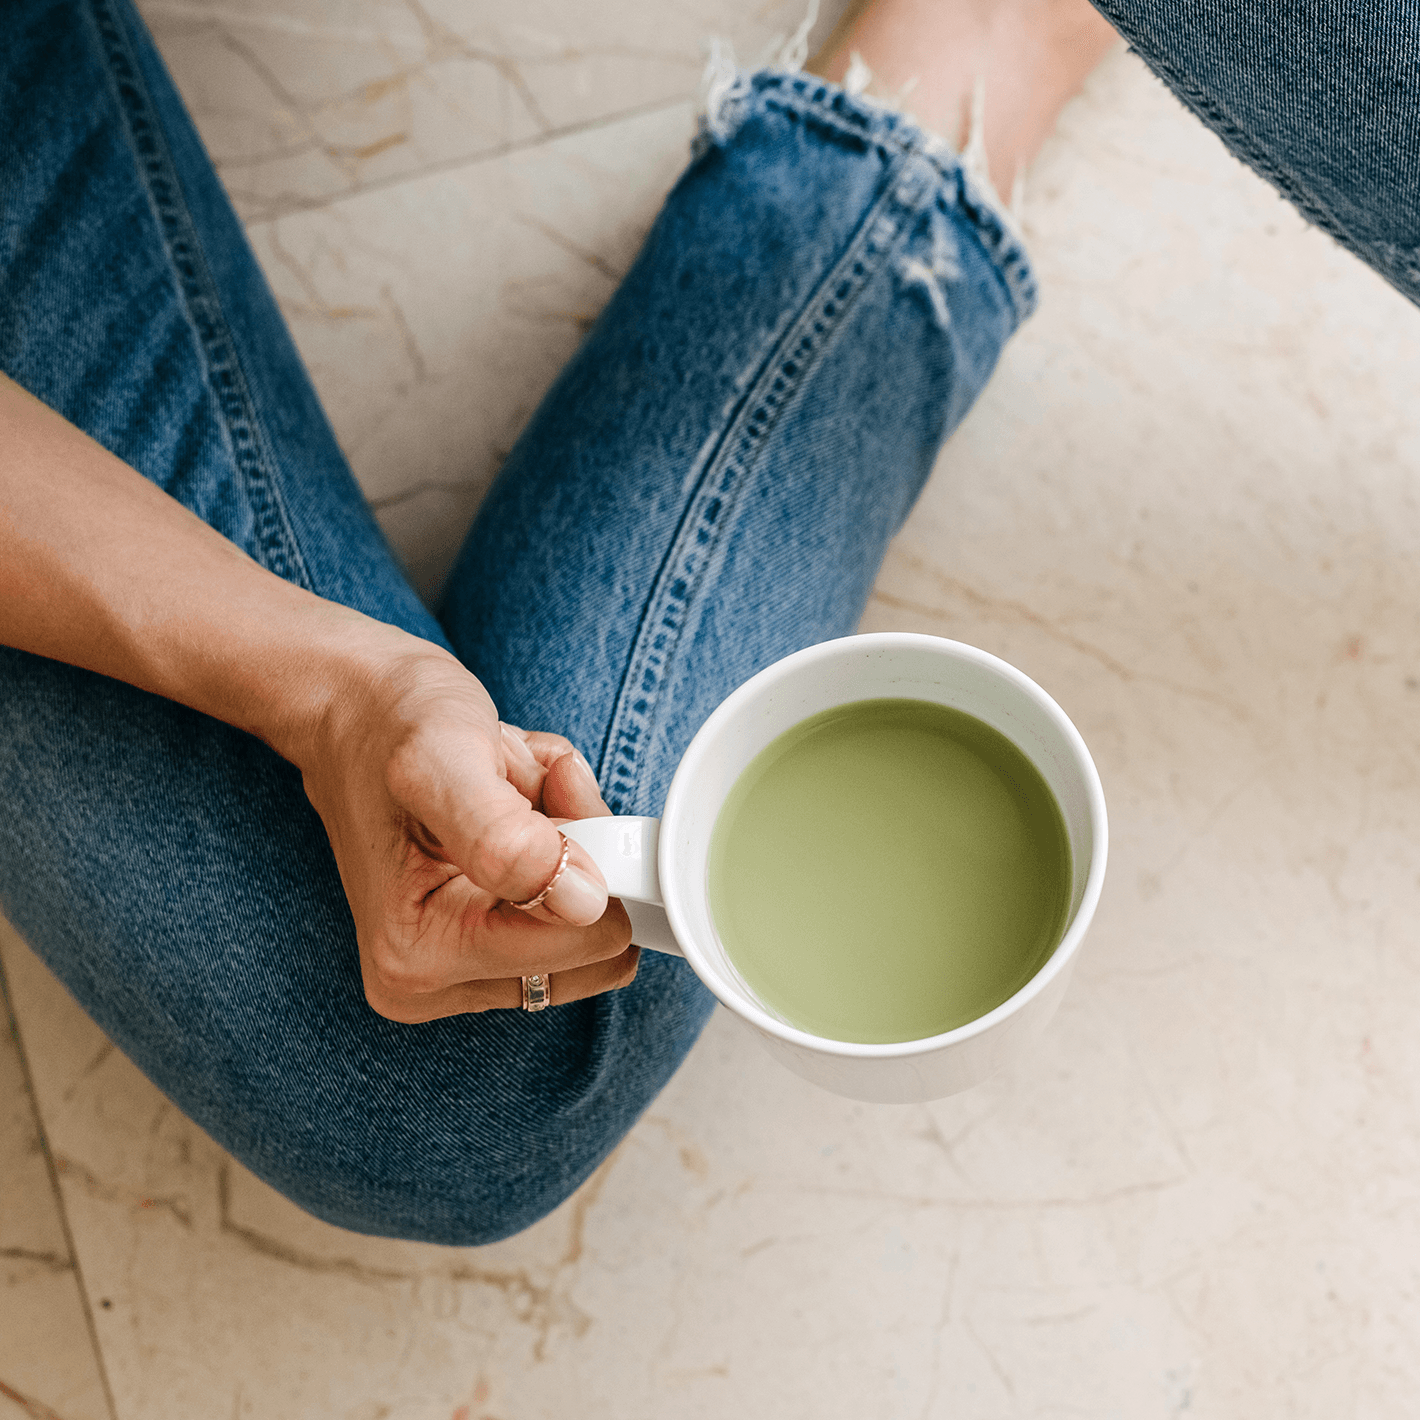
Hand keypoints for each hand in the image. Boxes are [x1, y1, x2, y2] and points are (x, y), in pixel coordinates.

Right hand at [296, 628, 635, 1021]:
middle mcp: (435, 983)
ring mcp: (463, 972)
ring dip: (575, 842)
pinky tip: (516, 806)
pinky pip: (581, 907)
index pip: (583, 945)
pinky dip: (569, 843)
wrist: (354, 707)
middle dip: (580, 852)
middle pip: (595, 944)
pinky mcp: (488, 949)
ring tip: (510, 796)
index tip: (550, 795)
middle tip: (523, 792)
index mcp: (417, 955)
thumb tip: (582, 904)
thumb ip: (506, 839)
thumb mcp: (441, 758)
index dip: (589, 860)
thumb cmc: (389, 723)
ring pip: (593, 924)